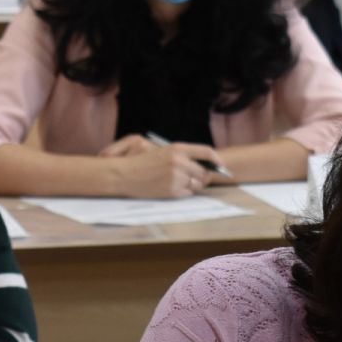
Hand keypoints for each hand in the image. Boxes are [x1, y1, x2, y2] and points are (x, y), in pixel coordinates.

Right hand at [102, 138, 225, 197]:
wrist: (122, 175)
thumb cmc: (136, 160)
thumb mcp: (158, 148)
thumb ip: (179, 153)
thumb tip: (199, 161)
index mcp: (177, 148)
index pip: (206, 152)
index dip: (216, 160)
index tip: (220, 165)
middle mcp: (180, 162)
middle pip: (204, 172)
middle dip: (203, 177)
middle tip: (196, 178)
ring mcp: (176, 177)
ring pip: (196, 184)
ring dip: (192, 185)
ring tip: (177, 182)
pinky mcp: (172, 191)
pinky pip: (187, 194)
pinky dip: (182, 192)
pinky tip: (169, 187)